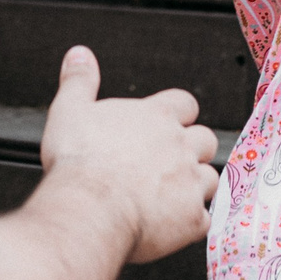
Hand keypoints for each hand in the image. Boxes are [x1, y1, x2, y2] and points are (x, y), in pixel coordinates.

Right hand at [36, 46, 217, 264]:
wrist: (90, 209)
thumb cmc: (79, 161)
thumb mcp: (70, 110)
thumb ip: (80, 80)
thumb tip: (79, 54)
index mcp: (157, 117)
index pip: (185, 103)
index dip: (178, 114)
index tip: (166, 124)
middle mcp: (181, 146)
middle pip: (206, 140)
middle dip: (193, 149)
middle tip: (168, 163)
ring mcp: (191, 183)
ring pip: (210, 179)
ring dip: (195, 186)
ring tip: (170, 196)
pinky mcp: (192, 218)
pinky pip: (204, 220)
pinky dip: (191, 222)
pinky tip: (171, 226)